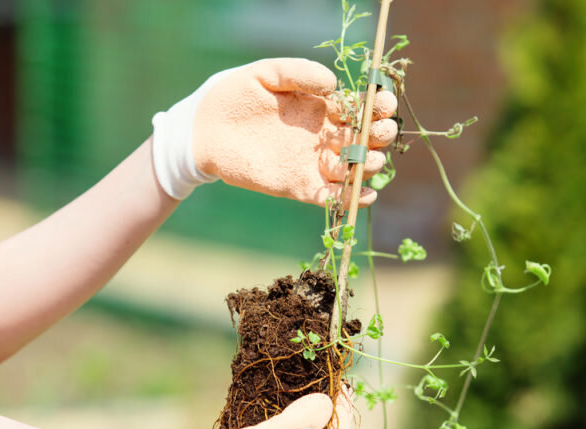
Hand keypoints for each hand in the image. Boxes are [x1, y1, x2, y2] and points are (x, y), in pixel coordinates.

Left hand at [151, 58, 396, 204]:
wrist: (204, 130)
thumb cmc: (233, 95)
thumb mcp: (265, 74)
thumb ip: (298, 73)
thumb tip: (333, 85)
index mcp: (321, 107)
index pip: (361, 107)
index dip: (378, 105)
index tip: (382, 102)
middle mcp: (322, 136)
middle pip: (365, 139)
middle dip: (379, 135)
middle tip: (376, 132)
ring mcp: (312, 163)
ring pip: (354, 169)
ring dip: (368, 166)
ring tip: (364, 160)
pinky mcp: (298, 186)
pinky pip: (331, 196)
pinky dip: (350, 198)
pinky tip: (364, 193)